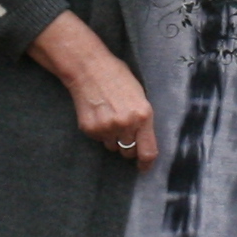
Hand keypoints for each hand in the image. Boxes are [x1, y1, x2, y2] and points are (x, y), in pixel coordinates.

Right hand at [27, 16, 156, 165]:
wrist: (89, 69)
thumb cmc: (117, 77)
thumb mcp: (139, 96)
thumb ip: (143, 119)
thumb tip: (143, 139)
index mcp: (143, 116)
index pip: (148, 152)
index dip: (146, 164)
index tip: (144, 167)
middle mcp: (125, 125)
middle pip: (129, 152)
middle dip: (128, 146)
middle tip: (124, 131)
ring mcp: (106, 128)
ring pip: (113, 147)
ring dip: (113, 138)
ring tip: (109, 117)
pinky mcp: (91, 129)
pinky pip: (99, 140)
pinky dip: (100, 132)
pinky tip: (99, 114)